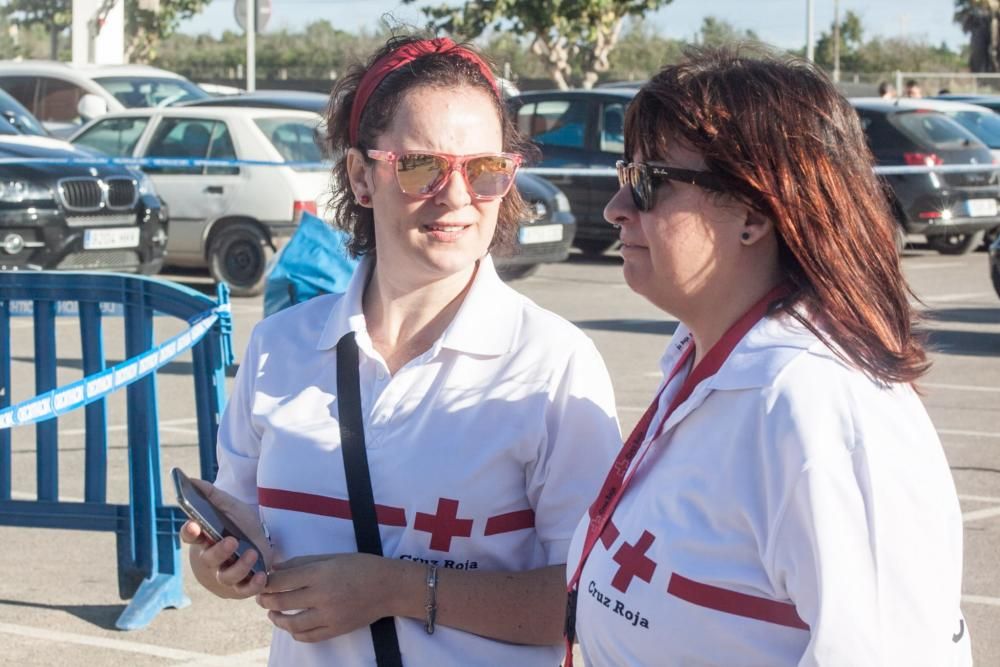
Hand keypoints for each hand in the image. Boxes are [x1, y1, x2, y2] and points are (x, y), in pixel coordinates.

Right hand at [179, 479, 272, 598]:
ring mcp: (225, 575)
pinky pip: (244, 590)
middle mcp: (211, 560)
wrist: (255, 541)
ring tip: (251, 553)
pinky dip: (252, 586)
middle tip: (231, 541)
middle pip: (209, 559)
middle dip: (219, 551)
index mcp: (204, 539)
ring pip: (227, 577)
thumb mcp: (227, 506)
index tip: (194, 525)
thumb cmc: (235, 524)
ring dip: (239, 567)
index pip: (190, 536)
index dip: (190, 532)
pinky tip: (261, 576)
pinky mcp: (241, 587)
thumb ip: (210, 494)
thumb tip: (190, 480)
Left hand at [257, 553, 414, 642]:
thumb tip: (276, 568)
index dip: (267, 582)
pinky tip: (291, 626)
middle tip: (261, 597)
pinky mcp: (335, 630)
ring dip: (276, 619)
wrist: (389, 587)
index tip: (262, 580)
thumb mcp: (333, 557)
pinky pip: (308, 636)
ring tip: (272, 613)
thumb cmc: (362, 566)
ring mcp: (329, 616)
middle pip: (282, 602)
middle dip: (266, 600)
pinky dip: (294, 633)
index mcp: (321, 573)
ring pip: (291, 623)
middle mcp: (322, 596)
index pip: (282, 580)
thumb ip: (303, 562)